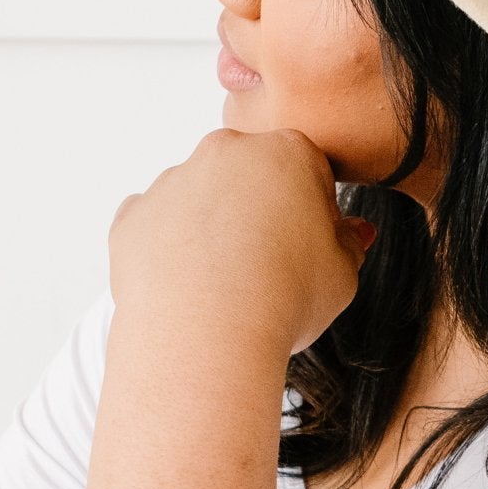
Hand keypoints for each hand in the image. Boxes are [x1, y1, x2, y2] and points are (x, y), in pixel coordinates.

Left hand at [108, 127, 376, 357]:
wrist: (204, 336)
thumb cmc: (283, 301)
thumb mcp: (343, 276)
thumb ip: (348, 245)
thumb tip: (353, 233)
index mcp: (286, 152)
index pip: (310, 170)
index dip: (316, 212)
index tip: (313, 249)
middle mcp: (225, 152)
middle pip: (250, 173)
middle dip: (260, 209)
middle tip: (271, 267)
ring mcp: (173, 180)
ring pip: (200, 196)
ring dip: (213, 227)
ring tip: (225, 285)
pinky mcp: (134, 215)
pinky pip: (157, 225)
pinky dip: (170, 249)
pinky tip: (189, 287)